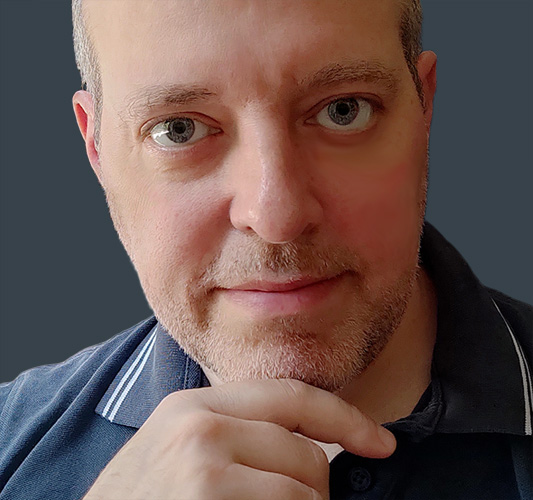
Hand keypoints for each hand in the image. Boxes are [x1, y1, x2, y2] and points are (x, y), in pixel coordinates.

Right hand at [83, 379, 395, 499]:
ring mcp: (203, 468)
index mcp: (193, 408)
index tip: (379, 440)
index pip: (291, 396)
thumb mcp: (177, 455)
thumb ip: (235, 436)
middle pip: (308, 454)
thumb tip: (308, 447)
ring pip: (306, 492)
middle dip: (310, 491)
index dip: (345, 418)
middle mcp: (199, 427)